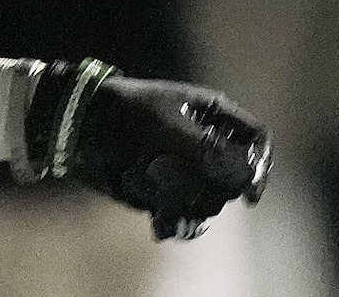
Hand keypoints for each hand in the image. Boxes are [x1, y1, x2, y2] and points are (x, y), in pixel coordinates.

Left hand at [23, 60, 269, 240]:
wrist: (80, 128)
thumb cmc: (128, 116)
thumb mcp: (170, 130)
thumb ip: (211, 154)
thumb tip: (247, 179)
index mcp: (216, 116)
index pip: (256, 140)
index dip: (258, 166)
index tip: (249, 195)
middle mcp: (208, 144)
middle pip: (232, 180)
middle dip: (205, 186)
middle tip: (169, 175)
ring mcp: (187, 169)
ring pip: (207, 201)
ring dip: (181, 200)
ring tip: (149, 186)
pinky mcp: (166, 191)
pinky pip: (184, 216)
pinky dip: (172, 220)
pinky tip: (159, 222)